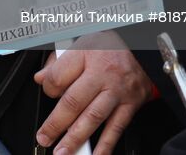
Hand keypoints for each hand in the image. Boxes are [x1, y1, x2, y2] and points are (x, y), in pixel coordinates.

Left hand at [34, 36, 151, 154]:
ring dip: (76, 138)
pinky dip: (106, 145)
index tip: (46, 93)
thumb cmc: (109, 46)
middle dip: (56, 124)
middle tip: (45, 137)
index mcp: (86, 54)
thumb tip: (41, 78)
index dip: (47, 89)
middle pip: (74, 102)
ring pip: (93, 117)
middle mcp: (102, 74)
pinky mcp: (130, 104)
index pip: (59, 76)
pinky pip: (116, 128)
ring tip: (63, 151)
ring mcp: (117, 91)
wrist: (144, 49)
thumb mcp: (81, 42)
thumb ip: (58, 62)